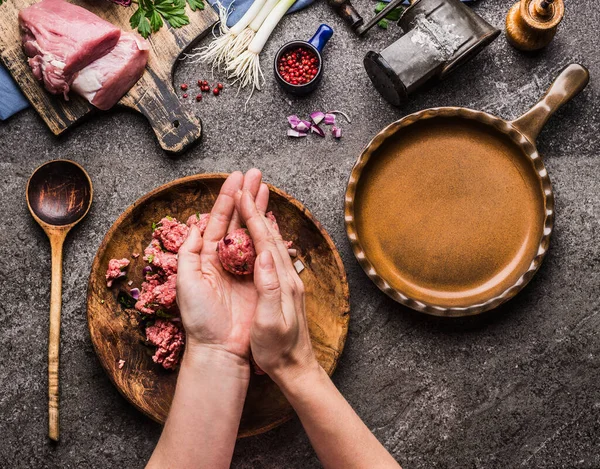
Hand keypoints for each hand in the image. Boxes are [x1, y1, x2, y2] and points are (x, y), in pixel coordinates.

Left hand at [176, 170, 268, 359]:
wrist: (220, 347)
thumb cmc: (199, 318)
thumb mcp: (185, 282)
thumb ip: (189, 252)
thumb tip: (196, 225)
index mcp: (207, 256)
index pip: (219, 220)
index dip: (227, 198)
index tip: (237, 178)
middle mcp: (227, 257)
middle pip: (238, 219)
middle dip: (246, 195)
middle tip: (256, 173)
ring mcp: (245, 267)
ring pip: (253, 230)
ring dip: (259, 208)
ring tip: (266, 186)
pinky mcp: (260, 278)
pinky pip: (265, 251)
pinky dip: (269, 232)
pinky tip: (273, 217)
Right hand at [236, 188, 318, 383]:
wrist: (296, 368)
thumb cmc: (277, 350)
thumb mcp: (268, 322)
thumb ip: (268, 288)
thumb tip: (264, 256)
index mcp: (281, 281)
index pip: (264, 241)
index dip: (252, 215)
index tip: (241, 192)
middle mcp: (287, 276)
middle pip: (271, 234)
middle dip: (258, 207)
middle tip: (250, 183)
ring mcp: (288, 281)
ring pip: (274, 241)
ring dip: (263, 218)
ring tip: (256, 199)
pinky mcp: (285, 287)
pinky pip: (274, 253)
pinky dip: (266, 236)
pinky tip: (264, 233)